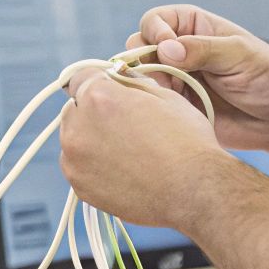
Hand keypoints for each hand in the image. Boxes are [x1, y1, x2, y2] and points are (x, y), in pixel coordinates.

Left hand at [59, 65, 228, 228]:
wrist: (194, 190)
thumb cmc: (186, 141)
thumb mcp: (163, 94)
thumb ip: (130, 82)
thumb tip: (117, 78)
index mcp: (98, 97)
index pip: (80, 77)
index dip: (98, 82)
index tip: (110, 92)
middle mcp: (79, 127)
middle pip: (74, 109)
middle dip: (92, 111)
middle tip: (123, 124)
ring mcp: (76, 161)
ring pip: (74, 139)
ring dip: (91, 138)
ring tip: (126, 150)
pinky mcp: (80, 187)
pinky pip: (79, 167)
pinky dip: (93, 165)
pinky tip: (122, 169)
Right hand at [124, 4, 268, 156]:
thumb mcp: (240, 55)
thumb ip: (203, 49)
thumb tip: (164, 48)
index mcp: (195, 27)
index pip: (156, 20)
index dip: (154, 31)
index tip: (165, 48)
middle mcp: (181, 51)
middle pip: (140, 48)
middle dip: (145, 61)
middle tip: (166, 79)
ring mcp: (178, 80)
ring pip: (142, 78)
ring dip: (149, 86)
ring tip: (173, 98)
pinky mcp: (179, 108)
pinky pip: (153, 104)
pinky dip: (154, 107)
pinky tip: (172, 113)